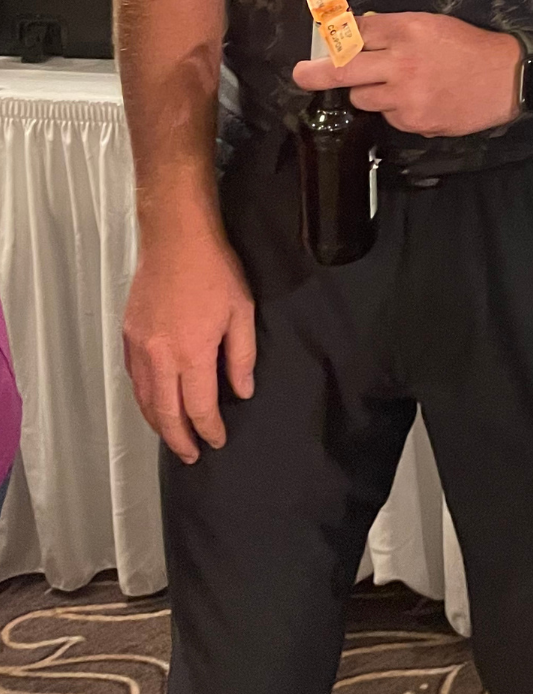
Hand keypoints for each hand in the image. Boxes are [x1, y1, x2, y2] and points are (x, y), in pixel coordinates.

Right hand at [122, 222, 254, 463]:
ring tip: (174, 436)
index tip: (218, 441)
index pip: (198, 407)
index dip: (209, 429)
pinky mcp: (127, 335)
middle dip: (179, 440)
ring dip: (158, 424)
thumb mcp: (241, 311)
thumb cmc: (215, 271)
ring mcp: (139, 347)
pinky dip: (143, 398)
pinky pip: (133, 378)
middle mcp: (159, 358)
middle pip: (165, 413)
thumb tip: (242, 391)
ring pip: (144, 400)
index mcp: (191, 354)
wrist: (175, 238)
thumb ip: (241, 356)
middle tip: (192, 456)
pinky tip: (154, 402)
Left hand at [291, 12, 519, 136]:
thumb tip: (358, 32)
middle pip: (345, 68)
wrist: (508, 78)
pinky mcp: (415, 121)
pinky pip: (388, 116)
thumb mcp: (433, 24)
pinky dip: (395, 109)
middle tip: (299, 74)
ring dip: (368, 91)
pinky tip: (418, 100)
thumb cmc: (470, 46)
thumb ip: (396, 28)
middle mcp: (403, 61)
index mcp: (408, 29)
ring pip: (363, 98)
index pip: (358, 31)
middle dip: (316, 72)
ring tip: (394, 85)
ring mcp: (407, 95)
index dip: (337, 36)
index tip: (322, 42)